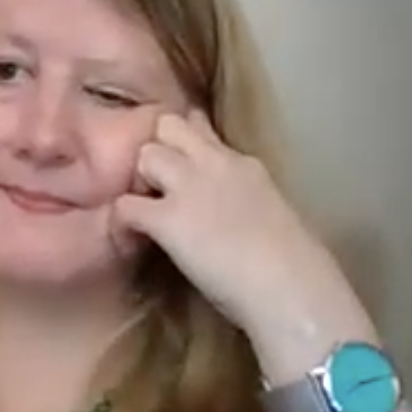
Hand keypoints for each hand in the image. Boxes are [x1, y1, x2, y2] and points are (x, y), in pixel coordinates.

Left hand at [115, 111, 366, 348]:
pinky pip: (124, 205)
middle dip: (155, 149)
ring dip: (138, 181)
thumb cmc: (291, 260)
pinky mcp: (166, 219)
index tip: (175, 157)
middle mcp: (215, 164)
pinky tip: (132, 238)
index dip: (181, 141)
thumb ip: (240, 196)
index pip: (201, 129)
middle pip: (168, 126)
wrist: (289, 284)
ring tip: (146, 210)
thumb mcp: (267, 209)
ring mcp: (189, 187)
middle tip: (154, 186)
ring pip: (145, 155)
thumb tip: (224, 207)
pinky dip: (121, 221)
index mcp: (243, 164)